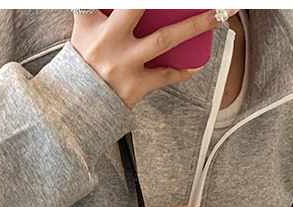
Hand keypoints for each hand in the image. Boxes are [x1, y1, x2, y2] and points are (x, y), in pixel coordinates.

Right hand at [71, 9, 238, 109]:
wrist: (74, 109)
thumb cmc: (81, 67)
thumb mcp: (83, 34)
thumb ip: (94, 12)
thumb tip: (106, 6)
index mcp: (92, 24)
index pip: (107, 0)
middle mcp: (108, 42)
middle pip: (139, 7)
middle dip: (172, 1)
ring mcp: (123, 65)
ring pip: (165, 39)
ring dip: (195, 26)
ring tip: (217, 15)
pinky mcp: (134, 86)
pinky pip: (164, 76)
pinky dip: (182, 70)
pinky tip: (197, 63)